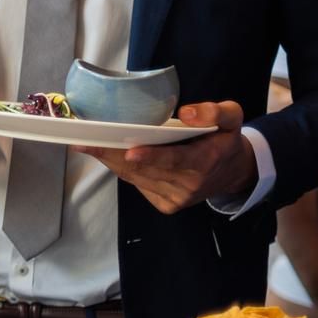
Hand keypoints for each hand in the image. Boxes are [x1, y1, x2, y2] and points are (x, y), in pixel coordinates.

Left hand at [76, 101, 254, 213]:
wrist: (233, 172)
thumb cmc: (225, 140)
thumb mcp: (232, 117)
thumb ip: (215, 112)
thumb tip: (187, 113)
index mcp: (204, 162)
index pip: (175, 160)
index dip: (151, 157)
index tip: (129, 151)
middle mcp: (188, 185)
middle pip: (144, 169)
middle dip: (113, 154)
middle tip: (85, 140)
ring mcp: (176, 198)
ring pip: (135, 178)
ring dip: (110, 161)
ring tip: (86, 144)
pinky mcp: (166, 205)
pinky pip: (137, 185)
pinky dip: (122, 169)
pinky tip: (108, 155)